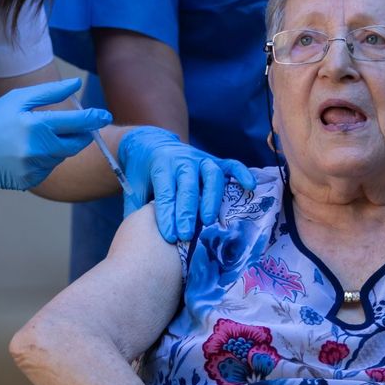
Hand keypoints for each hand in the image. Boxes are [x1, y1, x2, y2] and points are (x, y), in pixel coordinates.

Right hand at [0, 78, 110, 197]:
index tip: (105, 115)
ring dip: (58, 146)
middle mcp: (38, 150)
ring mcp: (35, 168)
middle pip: (76, 143)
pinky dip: (45, 159)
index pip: (77, 123)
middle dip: (79, 134)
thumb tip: (76, 84)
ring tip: (34, 138)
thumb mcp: (17, 99)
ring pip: (63, 156)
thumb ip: (50, 92)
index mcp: (36, 125)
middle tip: (71, 126)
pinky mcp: (32, 181)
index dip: (94, 118)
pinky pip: (49, 168)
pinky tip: (26, 152)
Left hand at [116, 127, 256, 241]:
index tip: (170, 236)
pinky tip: (249, 187)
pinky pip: (231, 165)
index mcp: (160, 166)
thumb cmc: (142, 173)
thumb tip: (139, 240)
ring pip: (210, 175)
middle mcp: (182, 160)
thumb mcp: (134, 189)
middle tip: (186, 235)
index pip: (165, 192)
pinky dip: (241, 174)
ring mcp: (201, 159)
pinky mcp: (214, 161)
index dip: (167, 214)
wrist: (149, 144)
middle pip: (188, 186)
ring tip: (209, 220)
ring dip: (211, 198)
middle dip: (187, 211)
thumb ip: (137, 211)